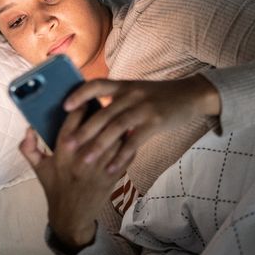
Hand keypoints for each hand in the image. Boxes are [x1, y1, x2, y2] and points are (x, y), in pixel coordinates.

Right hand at [19, 106, 124, 251]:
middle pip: (98, 124)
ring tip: (121, 113)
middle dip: (103, 110)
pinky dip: (130, 142)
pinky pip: (126, 153)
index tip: (86, 95)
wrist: (71, 215)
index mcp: (63, 150)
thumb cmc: (54, 187)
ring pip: (115, 136)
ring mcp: (100, 166)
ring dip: (119, 124)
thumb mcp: (38, 167)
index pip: (75, 118)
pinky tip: (129, 133)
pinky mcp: (114, 176)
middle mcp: (83, 156)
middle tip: (107, 100)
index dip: (82, 103)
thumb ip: (28, 147)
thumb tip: (29, 128)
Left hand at [62, 75, 220, 175]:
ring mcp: (143, 108)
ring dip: (99, 145)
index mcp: (123, 86)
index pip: (96, 85)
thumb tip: (93, 112)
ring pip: (116, 127)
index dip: (79, 95)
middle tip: (66, 146)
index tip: (64, 107)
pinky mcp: (155, 122)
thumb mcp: (136, 91)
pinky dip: (121, 156)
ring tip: (85, 160)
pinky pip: (134, 141)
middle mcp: (130, 94)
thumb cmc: (159, 96)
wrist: (190, 95)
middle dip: (83, 130)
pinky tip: (111, 168)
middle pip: (103, 113)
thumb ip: (117, 99)